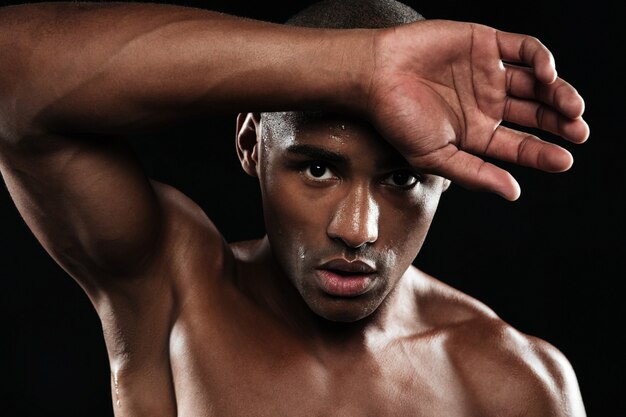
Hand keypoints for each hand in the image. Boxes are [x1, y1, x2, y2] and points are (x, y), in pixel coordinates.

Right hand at [366, 19, 588, 199]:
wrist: (375, 76)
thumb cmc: (397, 119)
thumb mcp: (435, 157)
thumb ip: (474, 173)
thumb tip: (513, 193)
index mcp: (476, 133)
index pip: (519, 145)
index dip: (543, 153)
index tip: (564, 160)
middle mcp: (487, 104)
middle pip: (535, 113)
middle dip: (560, 123)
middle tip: (577, 131)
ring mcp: (488, 73)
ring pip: (537, 82)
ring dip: (559, 93)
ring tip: (571, 107)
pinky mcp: (486, 44)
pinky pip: (524, 49)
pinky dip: (541, 60)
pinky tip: (547, 75)